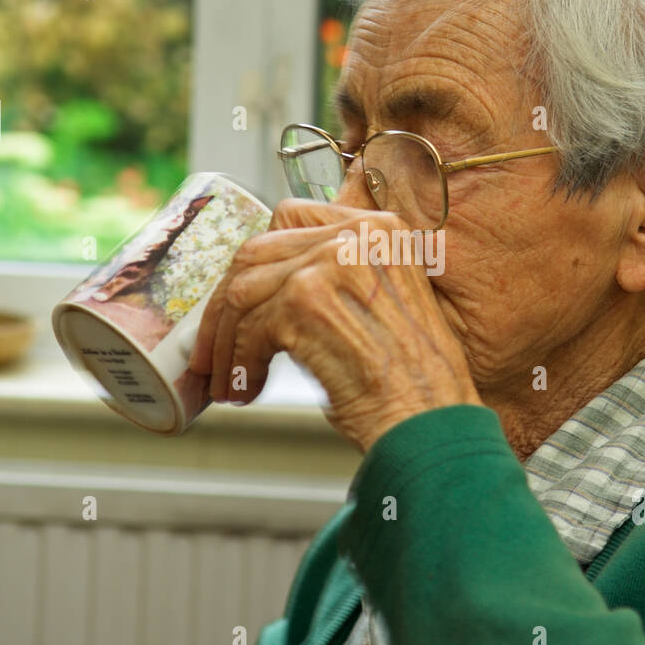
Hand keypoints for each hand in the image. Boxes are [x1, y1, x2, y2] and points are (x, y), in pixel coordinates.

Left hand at [190, 199, 482, 452]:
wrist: (432, 424)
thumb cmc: (411, 384)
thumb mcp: (380, 307)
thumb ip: (335, 279)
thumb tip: (261, 288)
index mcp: (381, 228)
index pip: (290, 221)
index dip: (254, 266)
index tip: (236, 305)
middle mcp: (358, 234)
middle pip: (257, 251)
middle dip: (224, 307)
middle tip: (212, 351)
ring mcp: (332, 262)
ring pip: (243, 291)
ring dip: (226, 343)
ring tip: (228, 381)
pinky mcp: (308, 300)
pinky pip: (249, 329)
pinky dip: (240, 365)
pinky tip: (249, 389)